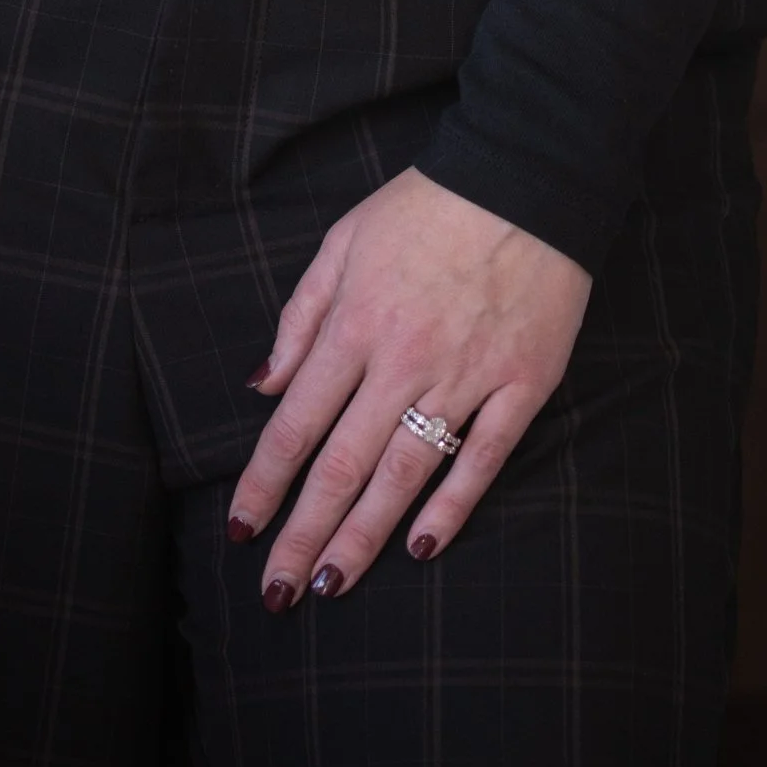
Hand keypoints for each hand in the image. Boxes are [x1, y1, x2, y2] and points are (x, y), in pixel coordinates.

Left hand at [228, 167, 591, 603]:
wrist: (525, 174)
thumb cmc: (427, 204)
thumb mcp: (345, 239)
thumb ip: (302, 315)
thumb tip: (264, 385)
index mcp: (355, 323)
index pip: (295, 423)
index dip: (264, 483)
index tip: (240, 529)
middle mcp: (402, 360)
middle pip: (342, 465)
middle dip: (304, 535)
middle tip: (277, 592)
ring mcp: (465, 377)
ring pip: (405, 475)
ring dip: (364, 537)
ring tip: (332, 587)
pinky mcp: (521, 385)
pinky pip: (483, 459)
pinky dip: (452, 506)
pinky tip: (422, 547)